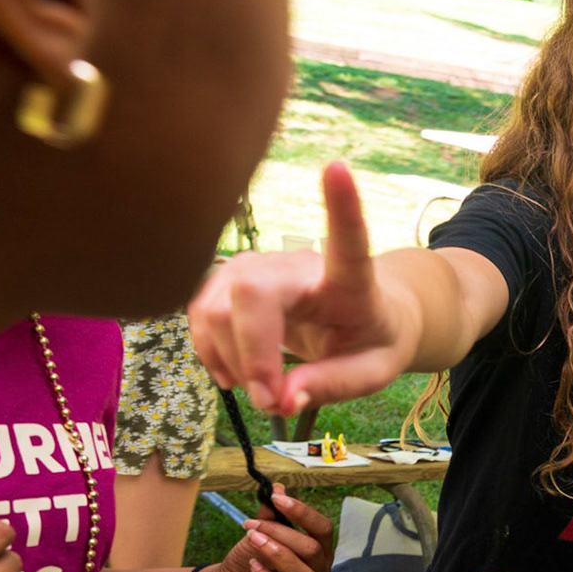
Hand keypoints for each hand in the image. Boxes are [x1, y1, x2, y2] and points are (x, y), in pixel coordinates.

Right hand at [189, 162, 406, 414]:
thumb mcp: (373, 372)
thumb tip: (281, 399)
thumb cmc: (372, 338)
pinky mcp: (228, 279)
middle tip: (274, 404)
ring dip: (231, 362)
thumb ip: (333, 385)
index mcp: (350, 280)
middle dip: (251, 357)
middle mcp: (296, 263)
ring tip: (266, 392)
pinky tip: (238, 374)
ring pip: (213, 310)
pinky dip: (213, 355)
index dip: (342, 206)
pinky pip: (199, 317)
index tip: (338, 167)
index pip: (348, 241)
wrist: (363, 316)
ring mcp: (256, 266)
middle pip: (249, 296)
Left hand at [192, 488, 334, 571]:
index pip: (323, 530)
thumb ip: (271, 514)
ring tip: (252, 541)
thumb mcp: (260, 533)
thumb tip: (278, 487)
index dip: (303, 512)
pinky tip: (252, 567)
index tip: (277, 498)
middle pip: (312, 550)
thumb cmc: (250, 560)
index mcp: (318, 554)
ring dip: (276, 554)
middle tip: (252, 525)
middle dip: (281, 533)